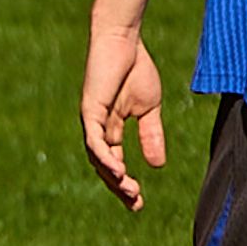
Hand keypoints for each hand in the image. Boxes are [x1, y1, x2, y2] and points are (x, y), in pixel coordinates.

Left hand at [81, 22, 166, 211]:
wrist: (125, 41)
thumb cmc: (135, 69)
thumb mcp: (149, 109)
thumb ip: (151, 135)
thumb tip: (157, 165)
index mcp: (110, 128)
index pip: (114, 162)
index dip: (124, 183)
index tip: (139, 203)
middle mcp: (97, 128)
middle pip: (104, 166)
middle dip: (118, 186)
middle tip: (135, 204)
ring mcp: (91, 120)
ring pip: (97, 157)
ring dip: (112, 176)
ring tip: (128, 191)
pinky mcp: (89, 110)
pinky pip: (94, 140)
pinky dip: (104, 157)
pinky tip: (116, 171)